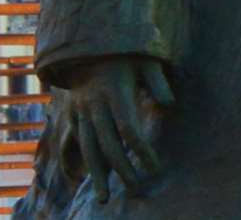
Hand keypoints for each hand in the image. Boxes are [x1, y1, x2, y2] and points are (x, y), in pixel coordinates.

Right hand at [65, 56, 173, 202]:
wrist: (89, 41)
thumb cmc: (125, 50)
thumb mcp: (145, 58)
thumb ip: (157, 80)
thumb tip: (169, 103)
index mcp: (114, 90)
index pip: (128, 127)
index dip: (141, 149)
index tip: (155, 165)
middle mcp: (94, 103)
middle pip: (107, 143)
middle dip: (122, 169)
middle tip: (136, 189)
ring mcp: (80, 109)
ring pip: (87, 147)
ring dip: (96, 174)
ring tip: (104, 199)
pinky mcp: (71, 112)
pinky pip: (72, 142)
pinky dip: (76, 161)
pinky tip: (80, 178)